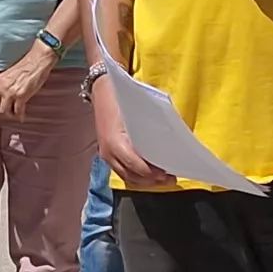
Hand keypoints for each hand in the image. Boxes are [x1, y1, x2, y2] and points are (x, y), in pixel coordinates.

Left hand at [0, 43, 57, 117]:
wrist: (38, 60)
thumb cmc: (28, 65)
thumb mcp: (11, 75)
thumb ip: (6, 84)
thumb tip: (6, 94)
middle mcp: (1, 87)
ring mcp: (10, 92)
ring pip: (3, 110)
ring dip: (9, 114)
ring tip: (14, 115)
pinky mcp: (21, 96)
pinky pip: (17, 111)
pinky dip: (20, 116)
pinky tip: (22, 117)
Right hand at [91, 74, 172, 188]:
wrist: (102, 90)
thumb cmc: (121, 98)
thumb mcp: (137, 111)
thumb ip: (150, 129)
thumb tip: (170, 143)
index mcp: (115, 142)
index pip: (135, 165)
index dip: (151, 173)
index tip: (167, 174)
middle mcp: (108, 152)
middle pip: (132, 176)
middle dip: (152, 181)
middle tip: (170, 180)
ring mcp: (106, 155)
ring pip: (127, 177)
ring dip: (145, 181)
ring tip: (162, 179)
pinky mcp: (107, 155)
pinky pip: (123, 172)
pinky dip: (137, 176)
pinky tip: (150, 174)